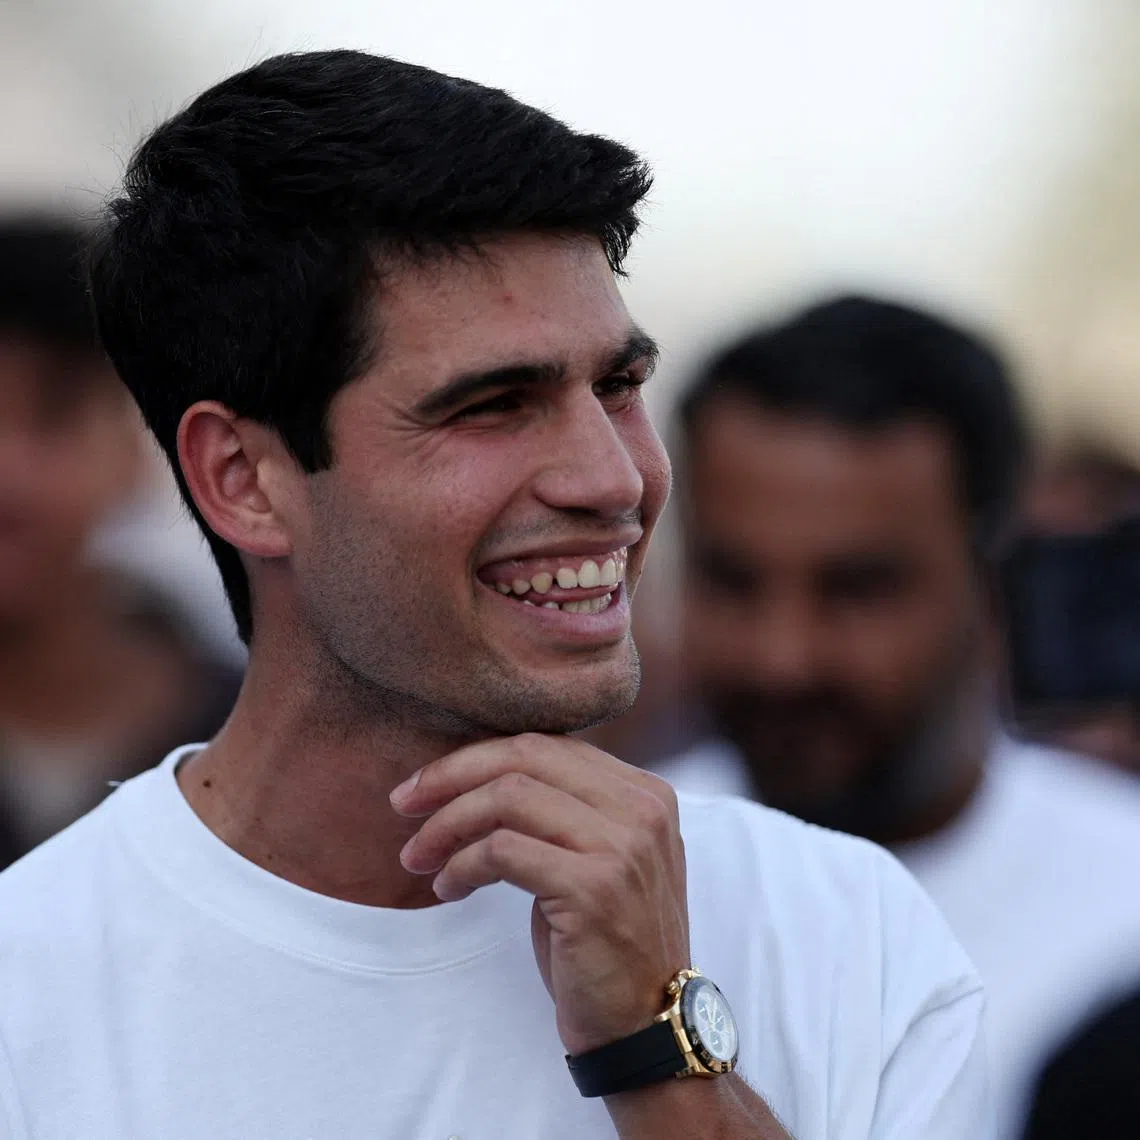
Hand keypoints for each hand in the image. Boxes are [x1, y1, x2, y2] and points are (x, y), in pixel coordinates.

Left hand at [391, 733, 689, 1055]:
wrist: (649, 1025)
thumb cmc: (606, 943)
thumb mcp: (597, 858)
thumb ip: (565, 809)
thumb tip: (481, 770)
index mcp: (644, 792)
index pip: (546, 744)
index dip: (478, 756)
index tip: (428, 783)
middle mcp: (641, 809)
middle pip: (525, 757)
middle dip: (451, 774)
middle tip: (403, 802)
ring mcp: (622, 846)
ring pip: (508, 797)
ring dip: (447, 825)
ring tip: (417, 856)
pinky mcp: (594, 888)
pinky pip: (502, 851)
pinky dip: (461, 865)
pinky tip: (447, 888)